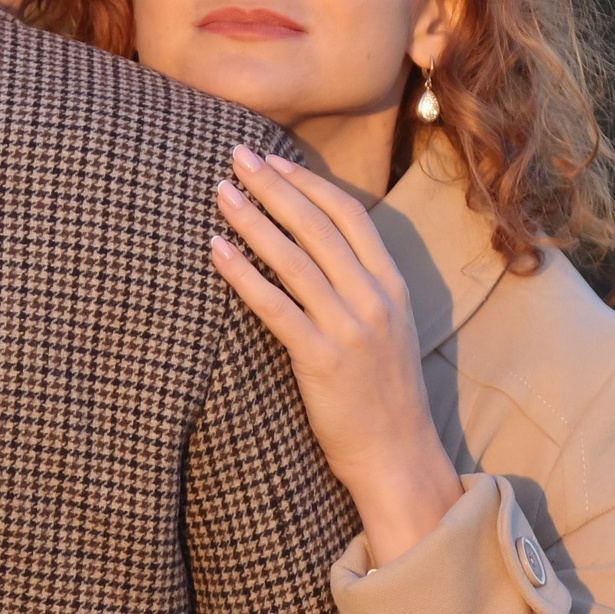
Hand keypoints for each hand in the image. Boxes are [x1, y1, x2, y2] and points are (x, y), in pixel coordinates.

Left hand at [210, 146, 464, 567]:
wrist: (398, 457)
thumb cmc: (384, 395)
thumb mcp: (389, 329)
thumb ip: (362, 287)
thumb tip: (317, 248)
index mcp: (393, 286)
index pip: (350, 215)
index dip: (309, 182)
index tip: (274, 159)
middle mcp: (374, 300)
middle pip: (317, 225)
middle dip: (273, 185)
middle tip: (236, 156)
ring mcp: (350, 329)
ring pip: (294, 259)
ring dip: (252, 220)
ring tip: (219, 193)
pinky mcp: (322, 360)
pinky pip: (275, 307)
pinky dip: (243, 274)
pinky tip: (216, 252)